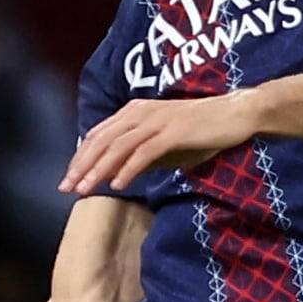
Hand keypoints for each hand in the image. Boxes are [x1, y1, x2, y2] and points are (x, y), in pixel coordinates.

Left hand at [63, 92, 262, 193]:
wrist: (236, 114)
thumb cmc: (203, 131)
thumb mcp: (166, 145)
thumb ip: (142, 155)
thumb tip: (117, 174)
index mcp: (136, 112)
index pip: (99, 135)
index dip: (80, 157)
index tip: (68, 179)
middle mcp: (142, 112)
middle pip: (103, 140)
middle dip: (82, 165)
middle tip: (66, 188)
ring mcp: (158, 121)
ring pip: (119, 146)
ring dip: (99, 169)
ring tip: (85, 190)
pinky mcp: (174, 132)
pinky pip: (145, 152)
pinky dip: (128, 168)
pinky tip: (118, 185)